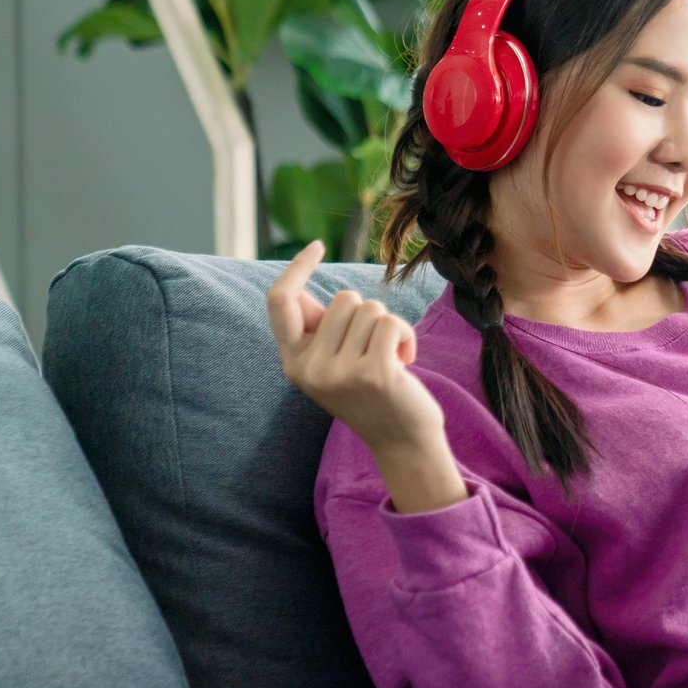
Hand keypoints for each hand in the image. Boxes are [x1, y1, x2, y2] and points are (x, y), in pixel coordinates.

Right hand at [265, 238, 443, 451]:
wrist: (401, 441)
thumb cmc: (371, 393)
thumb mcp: (333, 363)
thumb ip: (317, 330)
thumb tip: (299, 288)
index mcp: (293, 363)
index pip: (280, 301)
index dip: (296, 268)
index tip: (315, 246)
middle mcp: (310, 369)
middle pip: (342, 299)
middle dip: (367, 315)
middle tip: (374, 351)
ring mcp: (340, 373)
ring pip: (370, 309)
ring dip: (389, 327)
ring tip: (390, 360)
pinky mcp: (374, 373)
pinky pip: (392, 323)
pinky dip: (407, 336)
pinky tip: (405, 364)